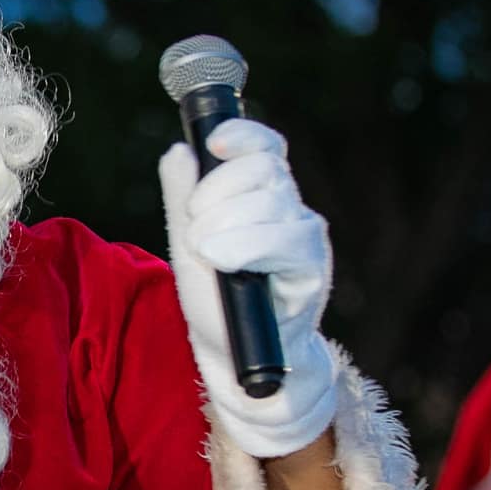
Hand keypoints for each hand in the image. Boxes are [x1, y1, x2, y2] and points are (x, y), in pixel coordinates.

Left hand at [159, 117, 336, 457]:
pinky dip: (247, 247)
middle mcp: (290, 210)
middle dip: (217, 192)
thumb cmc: (214, 295)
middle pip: (263, 170)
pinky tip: (222, 259)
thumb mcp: (186, 242)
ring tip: (205, 252)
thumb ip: (182, 197)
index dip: (244, 136)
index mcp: (261, 195)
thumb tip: (178, 151)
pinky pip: (286, 243)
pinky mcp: (312, 271)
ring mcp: (304, 239)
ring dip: (226, 222)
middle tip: (194, 226)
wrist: (233, 352)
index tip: (215, 143)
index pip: (265, 148)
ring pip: (272, 203)